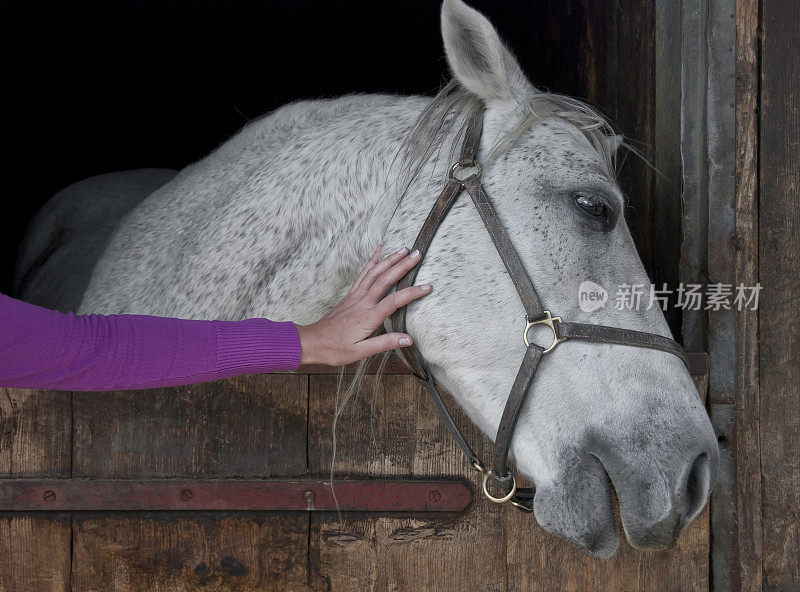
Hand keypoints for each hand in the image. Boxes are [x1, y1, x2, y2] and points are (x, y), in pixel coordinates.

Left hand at [295, 244, 430, 365]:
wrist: (312, 342)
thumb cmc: (335, 349)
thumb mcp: (360, 352)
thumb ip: (384, 343)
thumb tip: (408, 339)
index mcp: (368, 317)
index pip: (394, 301)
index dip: (412, 293)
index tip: (427, 287)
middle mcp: (362, 302)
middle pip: (385, 279)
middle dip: (402, 265)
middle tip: (418, 254)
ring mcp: (355, 296)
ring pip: (374, 272)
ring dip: (390, 259)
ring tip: (404, 249)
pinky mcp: (350, 295)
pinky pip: (363, 274)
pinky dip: (372, 261)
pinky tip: (378, 251)